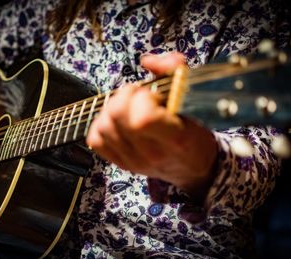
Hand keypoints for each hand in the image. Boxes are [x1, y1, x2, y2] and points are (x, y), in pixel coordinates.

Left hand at [86, 53, 217, 196]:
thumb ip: (175, 71)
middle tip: (139, 97)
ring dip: (112, 109)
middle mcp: (151, 153)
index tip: (153, 95)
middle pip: (116, 116)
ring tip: (130, 108)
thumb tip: (147, 61)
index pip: (142, 119)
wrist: (192, 166)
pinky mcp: (120, 162)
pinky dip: (101, 124)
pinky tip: (117, 121)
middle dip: (125, 96)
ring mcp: (133, 160)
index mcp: (174, 139)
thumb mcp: (194, 100)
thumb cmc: (193, 132)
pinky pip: (95, 139)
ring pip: (103, 125)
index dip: (142, 98)